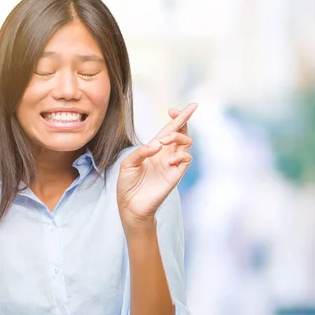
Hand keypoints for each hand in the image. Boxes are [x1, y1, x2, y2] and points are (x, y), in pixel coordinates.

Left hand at [117, 103, 196, 223]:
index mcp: (154, 148)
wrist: (130, 205)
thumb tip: (158, 144)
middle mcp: (166, 153)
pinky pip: (186, 159)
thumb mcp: (128, 163)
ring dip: (179, 137)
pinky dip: (181, 155)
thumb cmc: (128, 184)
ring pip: (187, 142)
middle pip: (182, 132)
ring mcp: (172, 163)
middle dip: (182, 121)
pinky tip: (169, 160)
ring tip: (166, 141)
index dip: (177, 117)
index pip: (170, 129)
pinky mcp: (176, 174)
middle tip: (172, 122)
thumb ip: (141, 152)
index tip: (174, 109)